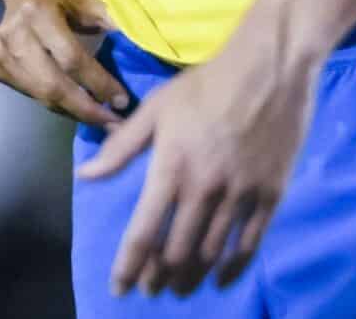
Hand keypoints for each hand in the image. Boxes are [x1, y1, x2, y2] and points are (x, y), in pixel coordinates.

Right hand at [0, 0, 129, 128]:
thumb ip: (113, 20)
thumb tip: (144, 47)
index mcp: (37, 12)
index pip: (70, 58)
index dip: (98, 82)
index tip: (122, 100)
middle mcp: (13, 35)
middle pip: (52, 85)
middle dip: (86, 109)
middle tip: (114, 123)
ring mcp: (0, 54)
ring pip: (41, 96)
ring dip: (74, 112)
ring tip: (103, 121)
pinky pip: (32, 95)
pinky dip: (57, 105)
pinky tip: (78, 108)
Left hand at [77, 42, 316, 297]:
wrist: (270, 66)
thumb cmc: (208, 84)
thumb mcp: (157, 108)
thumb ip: (121, 146)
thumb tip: (85, 175)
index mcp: (170, 169)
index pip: (143, 234)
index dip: (128, 268)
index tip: (120, 288)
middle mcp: (203, 190)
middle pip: (176, 253)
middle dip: (160, 278)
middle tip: (153, 289)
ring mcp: (240, 195)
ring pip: (211, 254)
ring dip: (192, 278)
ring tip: (181, 289)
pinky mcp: (270, 194)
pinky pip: (250, 244)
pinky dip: (233, 269)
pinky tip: (222, 280)